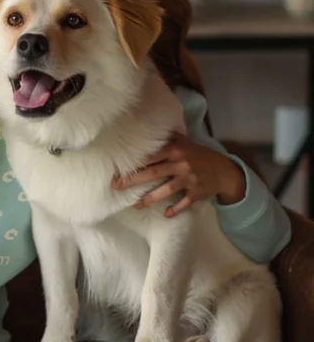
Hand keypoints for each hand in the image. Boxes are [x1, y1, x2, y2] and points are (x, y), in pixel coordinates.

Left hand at [112, 132, 245, 217]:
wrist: (224, 171)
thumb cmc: (199, 155)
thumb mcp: (185, 142)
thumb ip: (168, 138)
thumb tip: (147, 128)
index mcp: (175, 150)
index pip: (150, 157)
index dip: (134, 163)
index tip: (118, 169)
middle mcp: (180, 163)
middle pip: (153, 173)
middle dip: (133, 180)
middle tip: (116, 186)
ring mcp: (189, 179)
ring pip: (166, 189)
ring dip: (150, 198)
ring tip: (135, 205)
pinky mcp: (197, 192)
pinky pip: (184, 202)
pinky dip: (176, 208)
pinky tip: (166, 214)